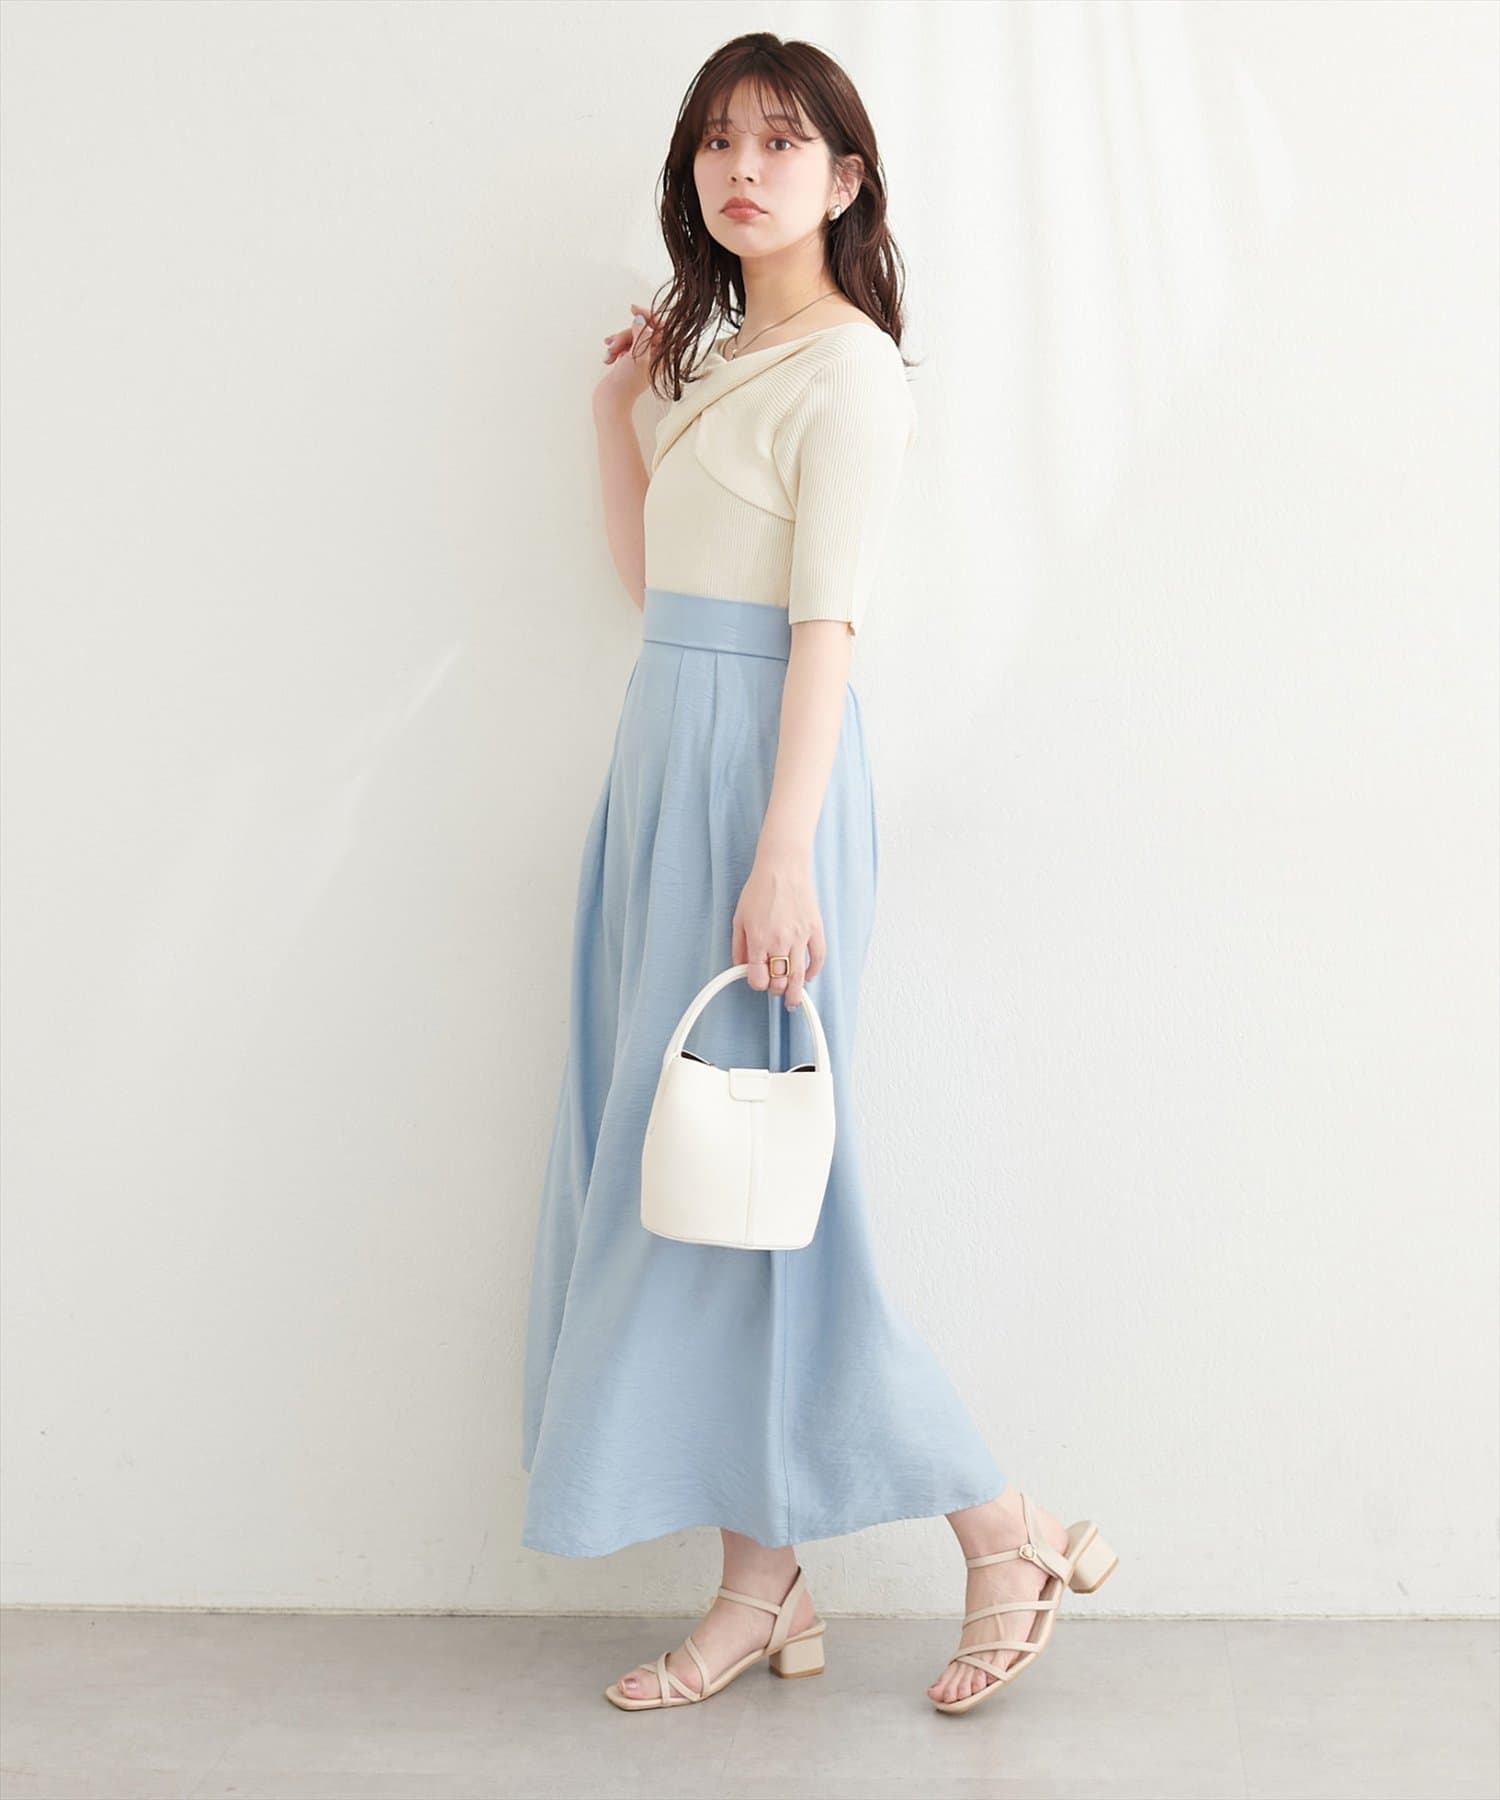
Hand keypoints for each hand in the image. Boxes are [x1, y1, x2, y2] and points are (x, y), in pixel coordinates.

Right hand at [594, 303, 659, 410]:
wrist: (611, 400)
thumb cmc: (627, 382)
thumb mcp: (638, 354)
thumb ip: (642, 334)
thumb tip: (641, 318)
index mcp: (663, 356)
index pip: (661, 327)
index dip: (648, 316)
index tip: (634, 310)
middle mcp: (655, 357)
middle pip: (642, 331)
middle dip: (626, 335)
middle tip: (614, 345)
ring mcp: (642, 359)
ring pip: (630, 337)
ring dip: (618, 343)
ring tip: (610, 355)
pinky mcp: (630, 361)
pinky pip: (623, 346)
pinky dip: (615, 349)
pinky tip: (609, 357)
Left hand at [731, 848, 825, 1010]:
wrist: (782, 867)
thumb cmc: (759, 889)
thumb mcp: (739, 918)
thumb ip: (739, 946)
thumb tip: (741, 966)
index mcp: (759, 940)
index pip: (758, 978)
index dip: (756, 984)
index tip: (757, 981)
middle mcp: (780, 941)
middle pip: (780, 981)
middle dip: (776, 990)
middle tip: (775, 990)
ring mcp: (800, 937)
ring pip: (799, 976)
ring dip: (796, 993)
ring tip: (793, 1002)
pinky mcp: (815, 929)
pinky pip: (818, 958)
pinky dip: (814, 972)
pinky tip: (808, 977)